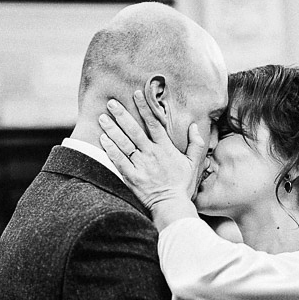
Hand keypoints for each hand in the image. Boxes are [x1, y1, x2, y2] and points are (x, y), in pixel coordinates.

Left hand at [98, 90, 206, 210]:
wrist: (172, 206)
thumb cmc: (182, 186)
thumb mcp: (194, 164)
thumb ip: (196, 144)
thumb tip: (195, 126)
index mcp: (165, 148)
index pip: (154, 123)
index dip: (145, 107)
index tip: (136, 94)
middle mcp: (151, 154)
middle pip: (134, 130)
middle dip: (122, 115)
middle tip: (111, 102)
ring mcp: (140, 165)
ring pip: (123, 143)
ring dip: (112, 130)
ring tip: (102, 118)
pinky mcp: (131, 177)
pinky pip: (118, 161)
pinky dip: (110, 149)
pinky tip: (102, 140)